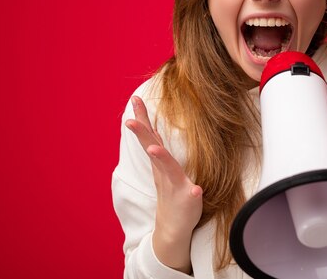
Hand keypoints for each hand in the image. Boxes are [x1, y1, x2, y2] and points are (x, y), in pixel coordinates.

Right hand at [125, 96, 202, 273]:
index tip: (135, 99)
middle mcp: (166, 173)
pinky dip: (192, 192)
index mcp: (161, 164)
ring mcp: (177, 186)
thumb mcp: (165, 169)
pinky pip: (191, 196)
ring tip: (153, 148)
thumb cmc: (172, 194)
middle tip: (130, 120)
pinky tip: (196, 189)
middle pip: (153, 149)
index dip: (142, 119)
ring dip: (161, 159)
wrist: (174, 228)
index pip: (150, 137)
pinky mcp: (189, 201)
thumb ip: (159, 151)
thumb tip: (153, 131)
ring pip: (169, 170)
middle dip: (143, 134)